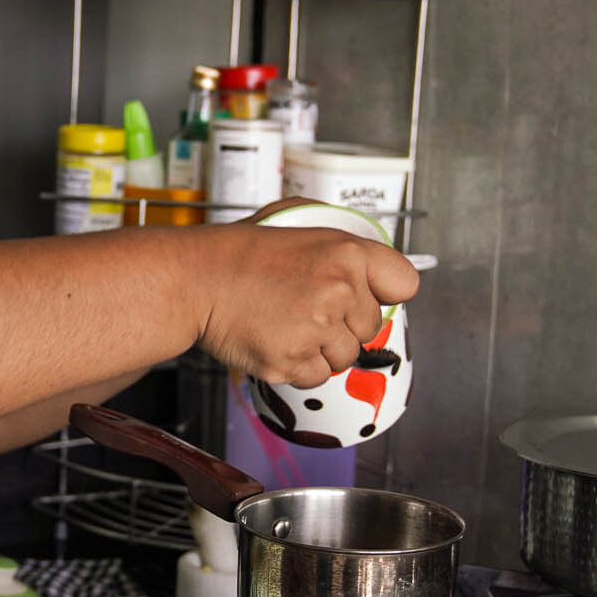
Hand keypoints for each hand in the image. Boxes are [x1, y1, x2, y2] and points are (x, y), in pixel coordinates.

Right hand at [194, 202, 420, 387]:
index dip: (384, 292)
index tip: (367, 295)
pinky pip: (315, 377)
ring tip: (285, 323)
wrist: (193, 279)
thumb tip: (367, 261)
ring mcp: (317, 329)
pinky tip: (274, 339)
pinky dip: (296, 366)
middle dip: (342, 323)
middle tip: (303, 307)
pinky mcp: (292, 361)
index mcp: (346, 252)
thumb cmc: (236, 251)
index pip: (403, 283)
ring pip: (343, 357)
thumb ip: (337, 238)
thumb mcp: (294, 218)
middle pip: (369, 328)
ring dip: (320, 348)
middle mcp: (339, 291)